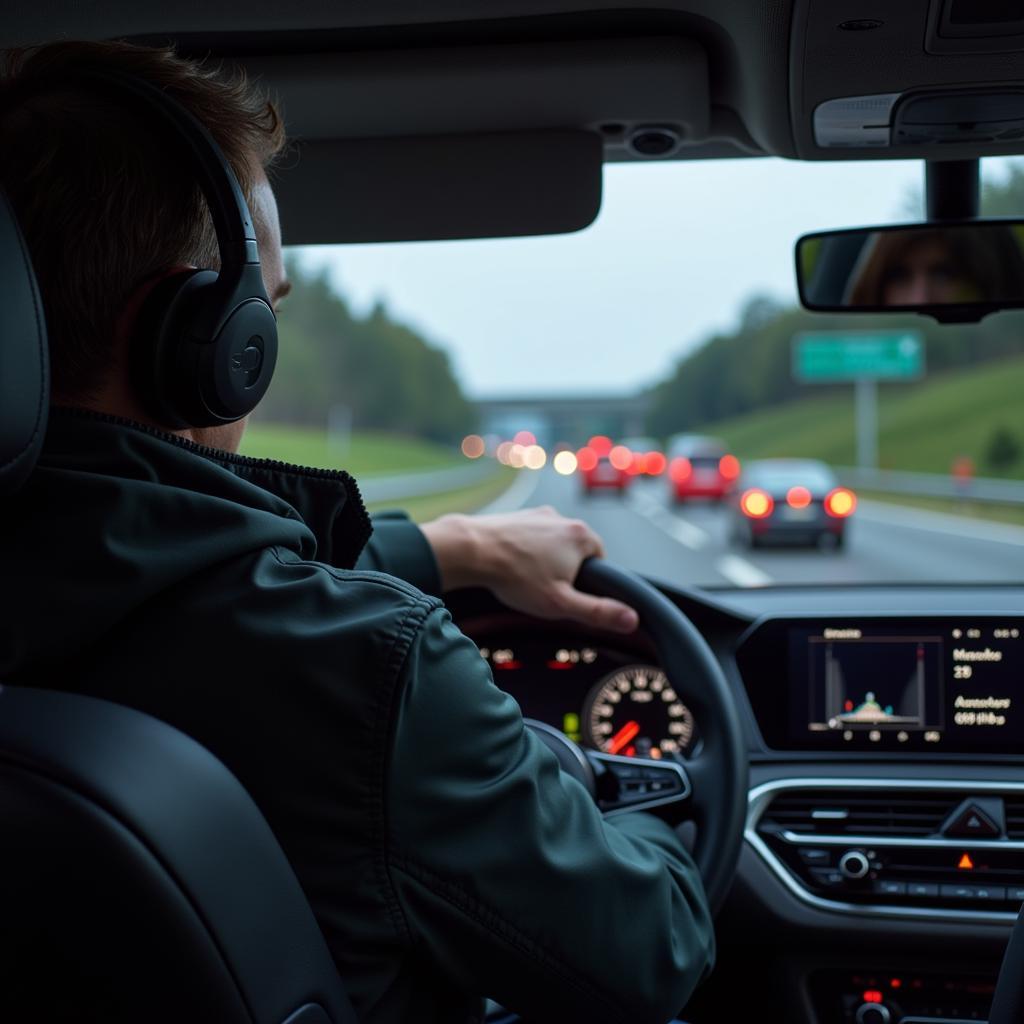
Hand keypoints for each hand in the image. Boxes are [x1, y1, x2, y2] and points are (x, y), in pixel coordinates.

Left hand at [420, 507, 638, 633]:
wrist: (470, 550)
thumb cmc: (515, 577)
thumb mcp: (561, 604)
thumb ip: (598, 611)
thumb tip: (631, 619)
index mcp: (580, 536)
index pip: (600, 558)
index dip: (587, 580)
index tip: (568, 592)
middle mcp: (561, 518)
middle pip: (574, 549)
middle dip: (564, 569)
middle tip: (544, 588)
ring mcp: (536, 514)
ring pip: (550, 542)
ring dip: (542, 559)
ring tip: (523, 578)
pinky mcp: (515, 515)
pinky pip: (528, 536)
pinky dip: (523, 550)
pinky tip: (509, 565)